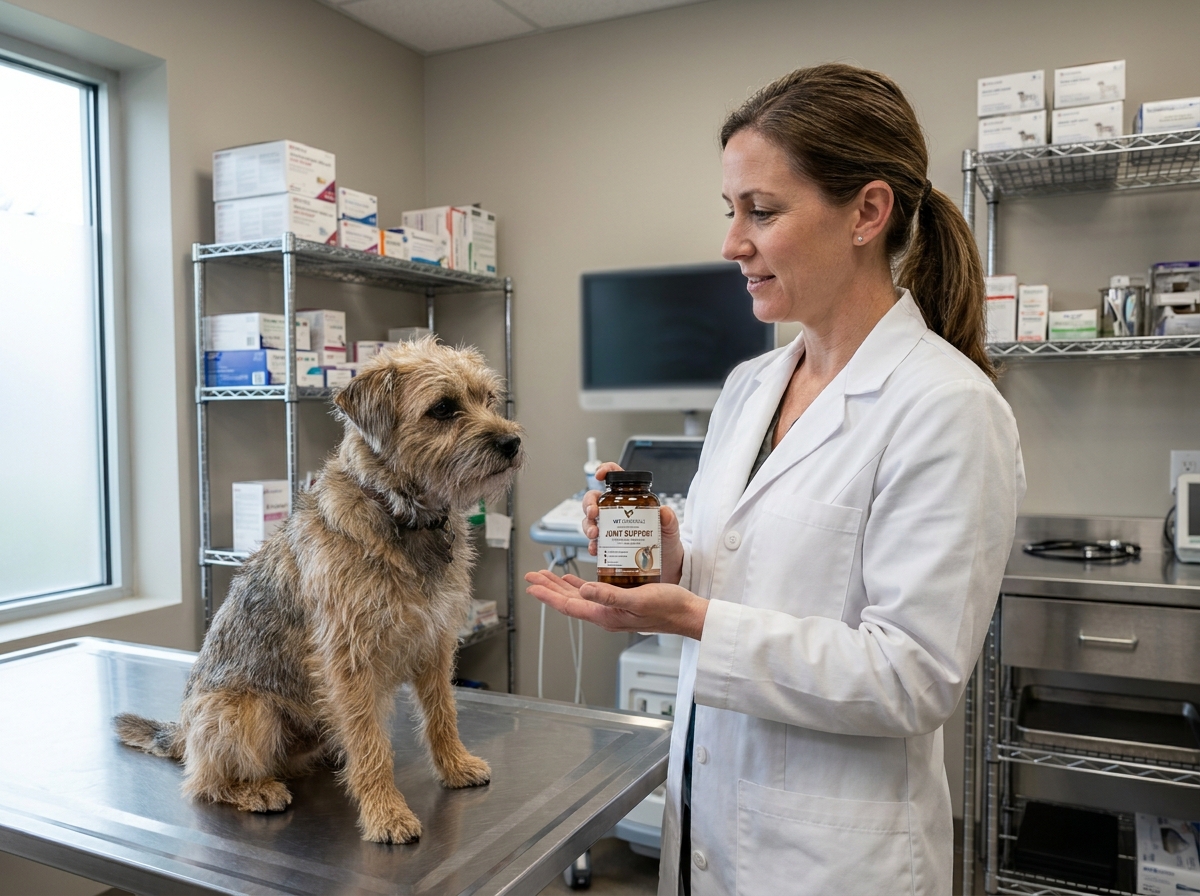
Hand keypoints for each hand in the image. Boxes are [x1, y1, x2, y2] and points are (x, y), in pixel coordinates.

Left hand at [524, 570, 707, 639]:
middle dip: (548, 588)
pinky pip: (593, 594)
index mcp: (606, 616)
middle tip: (531, 577)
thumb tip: (583, 590)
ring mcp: (612, 610)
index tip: (532, 585)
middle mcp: (605, 615)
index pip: (569, 605)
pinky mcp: (621, 603)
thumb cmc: (668, 608)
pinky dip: (579, 585)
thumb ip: (610, 596)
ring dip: (560, 586)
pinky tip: (574, 580)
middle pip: (569, 601)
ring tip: (545, 576)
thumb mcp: (638, 599)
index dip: (548, 595)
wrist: (687, 615)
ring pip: (578, 597)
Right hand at [583, 463, 683, 584]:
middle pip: (594, 500)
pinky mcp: (608, 547)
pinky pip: (594, 544)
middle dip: (588, 505)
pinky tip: (595, 550)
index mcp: (631, 501)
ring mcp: (610, 530)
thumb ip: (670, 520)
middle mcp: (617, 513)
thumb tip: (665, 511)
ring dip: (587, 525)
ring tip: (594, 534)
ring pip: (589, 521)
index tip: (599, 475)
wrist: (668, 568)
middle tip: (594, 514)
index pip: (615, 478)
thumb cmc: (668, 544)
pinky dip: (592, 546)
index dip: (605, 471)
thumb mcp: (671, 530)